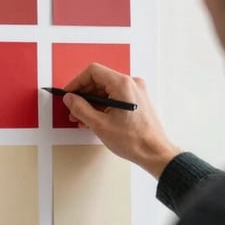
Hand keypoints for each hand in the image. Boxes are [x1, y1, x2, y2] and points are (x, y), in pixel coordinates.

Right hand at [62, 63, 180, 178]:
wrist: (155, 153)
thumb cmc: (134, 140)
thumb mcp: (99, 124)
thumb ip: (80, 108)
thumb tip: (70, 99)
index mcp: (123, 84)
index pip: (93, 72)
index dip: (77, 82)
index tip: (69, 93)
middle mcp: (132, 84)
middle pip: (100, 80)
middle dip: (84, 95)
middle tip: (73, 108)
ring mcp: (136, 92)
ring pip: (107, 90)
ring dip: (92, 102)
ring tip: (82, 118)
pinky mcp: (138, 100)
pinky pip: (116, 97)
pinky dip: (103, 105)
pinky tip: (95, 119)